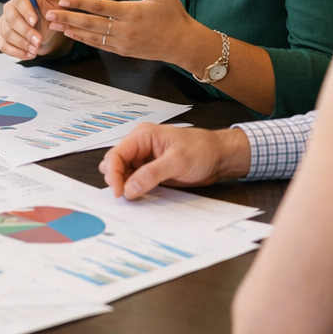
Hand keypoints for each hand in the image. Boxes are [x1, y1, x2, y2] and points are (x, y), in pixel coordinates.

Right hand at [0, 0, 72, 59]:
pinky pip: (3, 45)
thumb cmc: (51, 11)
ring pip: (7, 34)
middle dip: (25, 32)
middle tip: (38, 41)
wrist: (49, 28)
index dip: (25, 10)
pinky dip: (16, 52)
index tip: (35, 21)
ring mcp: (4, 23)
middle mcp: (10, 8)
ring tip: (36, 49)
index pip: (18, 0)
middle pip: (11, 19)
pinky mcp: (3, 37)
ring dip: (22, 44)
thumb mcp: (55, 0)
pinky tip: (29, 55)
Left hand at [46, 0, 200, 59]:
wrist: (184, 44)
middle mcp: (125, 29)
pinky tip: (70, 34)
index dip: (81, 3)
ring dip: (70, 29)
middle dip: (67, 18)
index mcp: (133, 12)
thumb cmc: (174, 16)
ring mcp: (123, 42)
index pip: (101, 7)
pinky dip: (83, 39)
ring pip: (91, 36)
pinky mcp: (123, 51)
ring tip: (52, 24)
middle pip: (90, 23)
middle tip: (47, 13)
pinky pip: (99, 45)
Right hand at [99, 123, 252, 197]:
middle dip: (117, 179)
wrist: (219, 156)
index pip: (117, 154)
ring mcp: (145, 158)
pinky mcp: (152, 170)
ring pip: (124, 173)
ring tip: (132, 197)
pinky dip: (134, 188)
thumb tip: (129, 188)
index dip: (114, 173)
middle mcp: (140, 145)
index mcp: (143, 136)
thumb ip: (152, 174)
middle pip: (116, 163)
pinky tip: (139, 196)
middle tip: (125, 196)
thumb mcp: (177, 161)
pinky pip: (136, 180)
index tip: (118, 192)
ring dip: (125, 185)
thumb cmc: (201, 150)